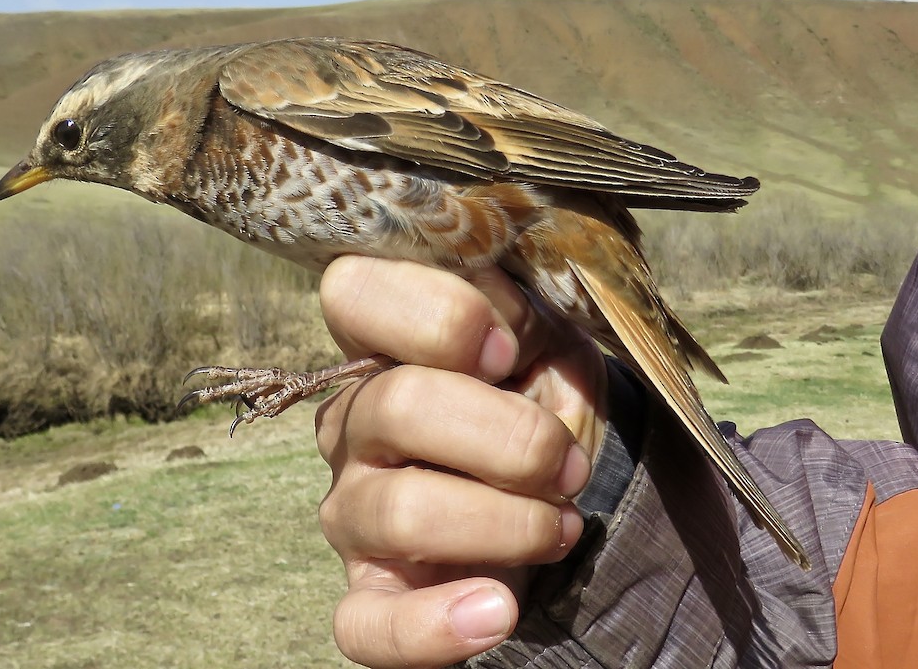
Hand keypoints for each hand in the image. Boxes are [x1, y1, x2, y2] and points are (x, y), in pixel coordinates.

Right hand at [314, 256, 608, 667]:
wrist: (564, 483)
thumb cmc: (543, 394)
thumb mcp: (549, 337)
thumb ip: (518, 315)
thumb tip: (496, 333)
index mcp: (383, 343)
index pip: (352, 290)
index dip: (437, 314)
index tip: (508, 351)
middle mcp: (353, 422)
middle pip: (397, 406)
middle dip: (508, 437)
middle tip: (565, 463)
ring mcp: (352, 511)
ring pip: (400, 511)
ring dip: (506, 522)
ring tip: (560, 527)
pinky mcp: (370, 595)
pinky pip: (365, 627)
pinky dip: (433, 628)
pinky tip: (496, 611)